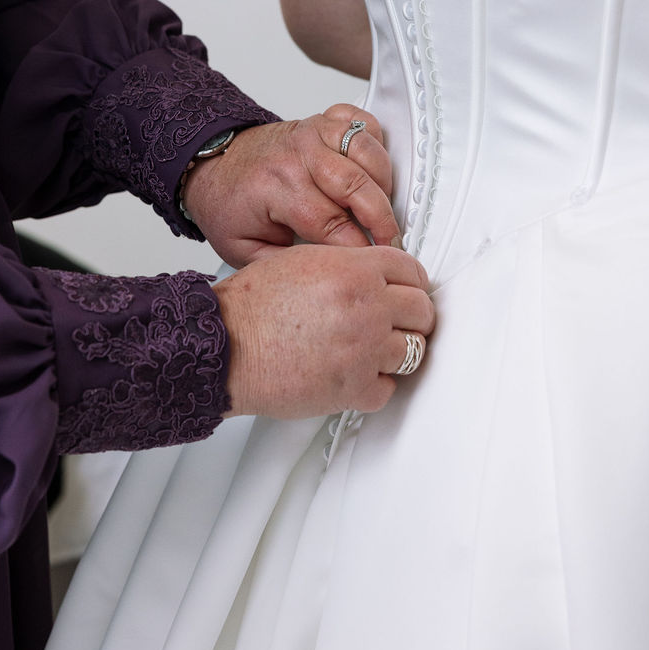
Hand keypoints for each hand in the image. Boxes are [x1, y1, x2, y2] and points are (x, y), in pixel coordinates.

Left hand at [181, 104, 398, 265]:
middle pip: (357, 187)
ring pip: (368, 153)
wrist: (215, 165)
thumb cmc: (230, 203)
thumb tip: (328, 272)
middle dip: (382, 222)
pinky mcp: (325, 119)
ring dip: (384, 184)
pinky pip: (364, 123)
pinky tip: (373, 169)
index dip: (357, 250)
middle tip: (390, 244)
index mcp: (276, 186)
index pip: (331, 224)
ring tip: (382, 209)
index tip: (368, 265)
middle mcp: (298, 154)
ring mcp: (314, 131)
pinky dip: (378, 144)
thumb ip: (285, 264)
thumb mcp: (243, 250)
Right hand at [216, 244, 433, 418]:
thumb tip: (375, 274)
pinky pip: (388, 389)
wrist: (225, 346)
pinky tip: (357, 375)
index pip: (412, 271)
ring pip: (413, 351)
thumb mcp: (305, 260)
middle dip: (412, 317)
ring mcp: (365, 349)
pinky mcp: (354, 387)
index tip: (409, 292)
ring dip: (397, 352)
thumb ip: (348, 264)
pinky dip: (375, 386)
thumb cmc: (253, 306)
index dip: (412, 283)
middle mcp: (367, 306)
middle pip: (422, 310)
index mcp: (356, 270)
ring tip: (375, 351)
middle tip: (399, 323)